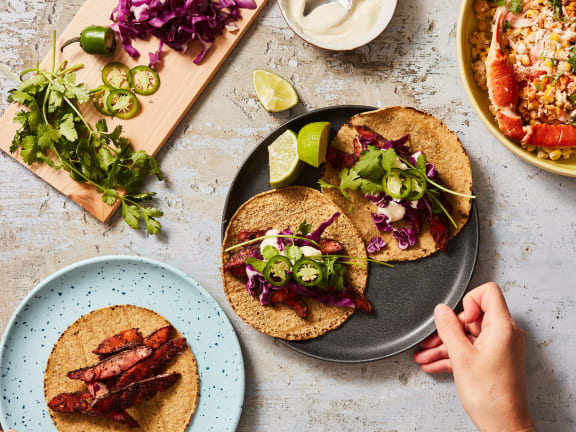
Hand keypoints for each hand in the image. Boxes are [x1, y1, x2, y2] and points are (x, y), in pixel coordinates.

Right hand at [414, 282, 534, 431]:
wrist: (503, 424)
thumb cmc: (489, 395)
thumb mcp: (461, 356)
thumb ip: (448, 328)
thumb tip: (441, 310)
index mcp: (502, 327)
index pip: (488, 292)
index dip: (468, 301)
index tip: (459, 319)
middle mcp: (505, 334)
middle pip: (472, 316)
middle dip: (448, 328)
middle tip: (431, 341)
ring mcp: (500, 347)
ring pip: (468, 335)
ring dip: (445, 345)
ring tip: (424, 356)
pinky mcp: (494, 360)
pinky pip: (471, 349)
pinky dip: (453, 355)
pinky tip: (434, 364)